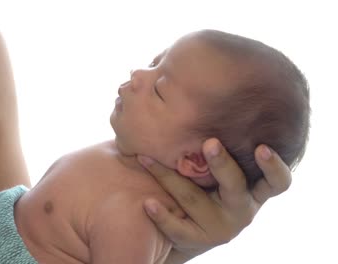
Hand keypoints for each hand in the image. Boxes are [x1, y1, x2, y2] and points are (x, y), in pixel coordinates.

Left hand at [137, 138, 291, 262]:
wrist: (194, 232)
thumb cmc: (212, 190)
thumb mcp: (225, 176)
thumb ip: (221, 150)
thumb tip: (200, 99)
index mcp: (255, 191)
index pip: (277, 183)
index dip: (273, 167)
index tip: (262, 147)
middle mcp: (242, 209)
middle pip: (235, 186)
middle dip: (222, 164)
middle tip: (211, 143)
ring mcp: (220, 227)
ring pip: (194, 199)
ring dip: (169, 177)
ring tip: (147, 160)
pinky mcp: (197, 239)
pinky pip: (178, 228)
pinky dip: (162, 215)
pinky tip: (148, 203)